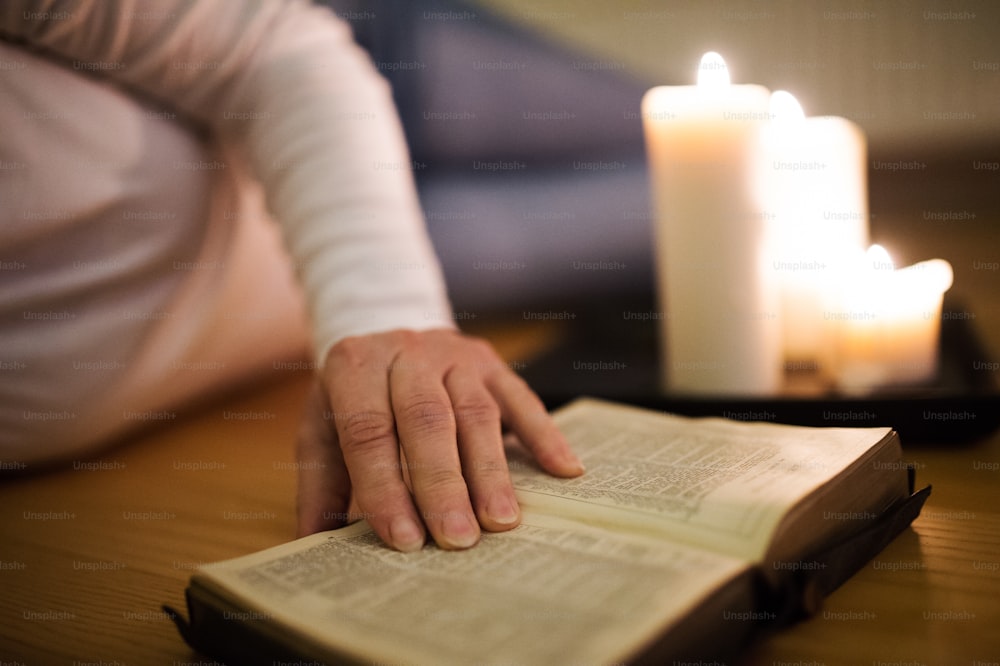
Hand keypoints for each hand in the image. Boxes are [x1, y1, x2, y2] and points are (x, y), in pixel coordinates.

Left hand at [295, 328, 583, 550]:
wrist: (384, 330)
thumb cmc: (354, 396)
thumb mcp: (321, 428)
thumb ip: (321, 484)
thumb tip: (315, 544)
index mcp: (354, 365)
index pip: (369, 430)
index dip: (385, 486)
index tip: (403, 537)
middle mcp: (405, 352)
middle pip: (427, 420)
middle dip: (442, 485)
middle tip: (457, 539)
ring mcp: (453, 354)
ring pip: (476, 412)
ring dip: (490, 470)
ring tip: (500, 521)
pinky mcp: (490, 361)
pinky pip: (522, 397)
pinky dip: (544, 434)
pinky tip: (563, 470)